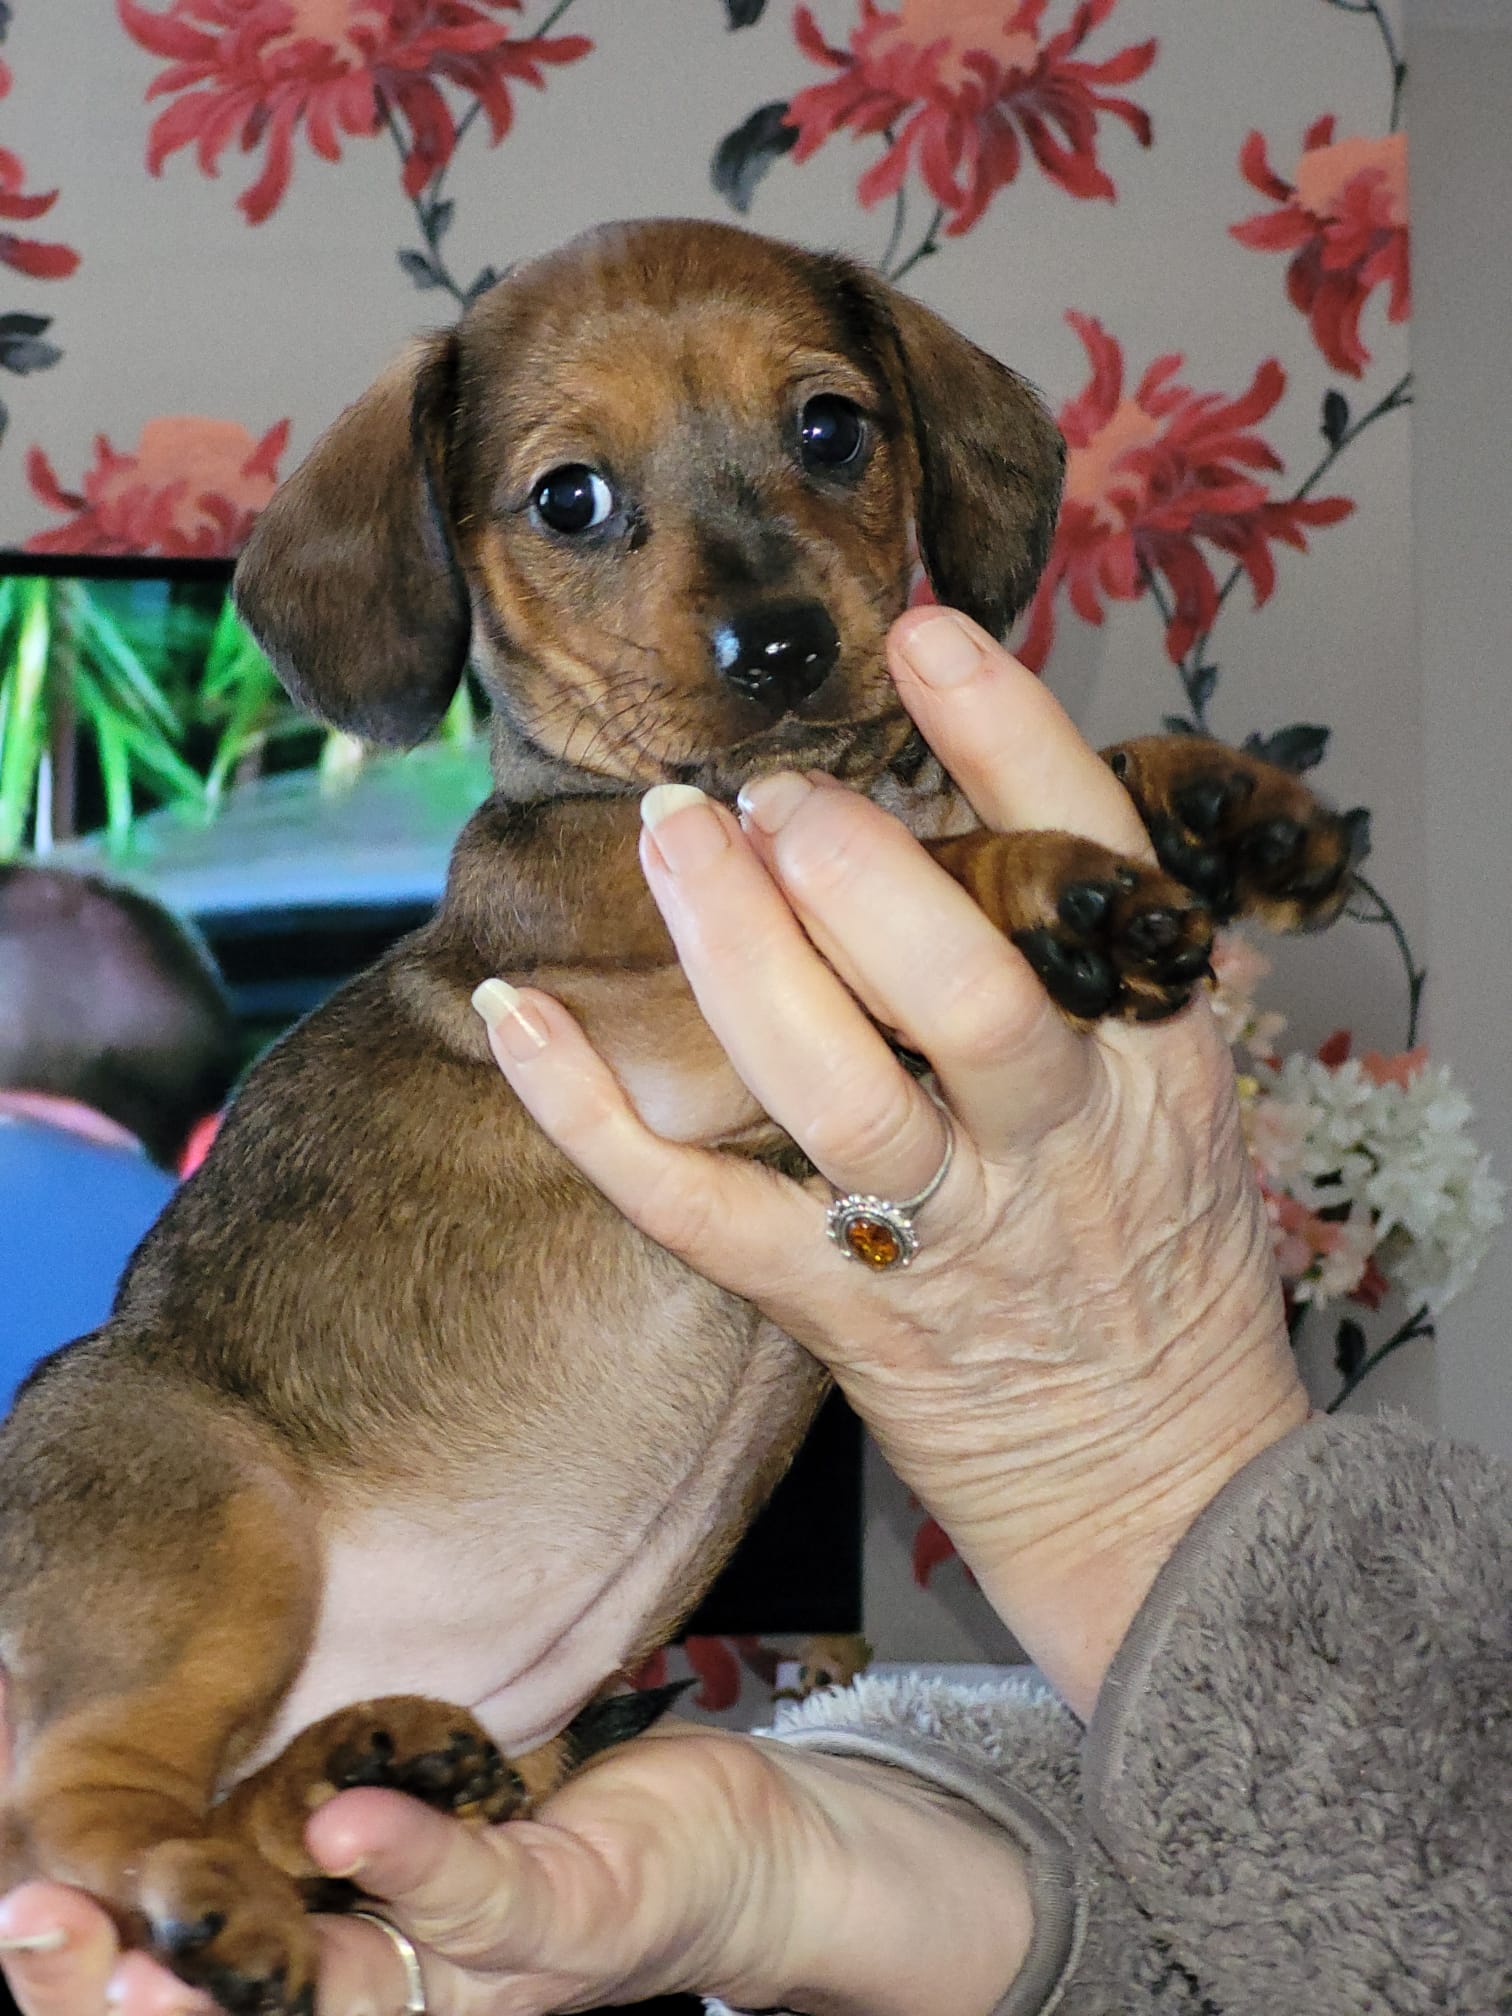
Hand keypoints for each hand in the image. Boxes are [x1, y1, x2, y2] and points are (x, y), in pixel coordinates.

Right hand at [0, 1724, 1031, 2015]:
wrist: (731, 1849)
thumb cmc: (542, 1833)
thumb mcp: (400, 1819)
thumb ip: (294, 1811)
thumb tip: (164, 1761)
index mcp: (339, 1977)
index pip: (195, 1997)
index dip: (85, 1977)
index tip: (10, 1907)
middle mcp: (399, 2005)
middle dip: (115, 2003)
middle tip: (30, 1938)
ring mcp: (486, 1978)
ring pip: (339, 2005)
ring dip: (230, 1985)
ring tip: (132, 1940)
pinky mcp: (573, 1914)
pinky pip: (485, 1904)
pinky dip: (413, 1866)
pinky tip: (342, 1826)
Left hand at [474, 608, 1310, 1715]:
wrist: (1160, 1484)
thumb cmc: (1157, 1260)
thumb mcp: (1182, 1097)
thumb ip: (1101, 965)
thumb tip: (1003, 792)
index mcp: (1158, 1058)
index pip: (1101, 876)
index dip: (1016, 743)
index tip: (928, 631)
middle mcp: (1057, 1138)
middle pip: (963, 990)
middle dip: (858, 871)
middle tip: (777, 789)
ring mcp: (944, 1233)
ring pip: (833, 1091)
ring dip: (737, 954)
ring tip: (672, 832)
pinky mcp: (832, 1312)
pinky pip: (694, 1209)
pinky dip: (588, 1114)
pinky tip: (512, 1012)